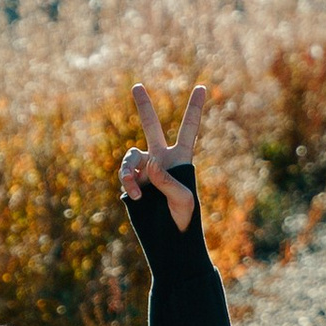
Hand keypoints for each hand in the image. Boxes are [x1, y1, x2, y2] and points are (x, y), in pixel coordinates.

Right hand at [120, 82, 208, 230]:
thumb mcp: (183, 201)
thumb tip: (150, 165)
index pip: (189, 129)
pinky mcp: (133, 183)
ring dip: (129, 169)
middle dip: (143, 107)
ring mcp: (145, 170)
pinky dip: (127, 182)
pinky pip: (125, 174)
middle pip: (151, 127)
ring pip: (131, 156)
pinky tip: (135, 195)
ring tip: (134, 188)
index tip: (201, 86)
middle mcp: (161, 160)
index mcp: (181, 159)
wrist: (167, 240)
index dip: (194, 108)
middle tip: (136, 86)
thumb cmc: (184, 221)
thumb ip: (167, 181)